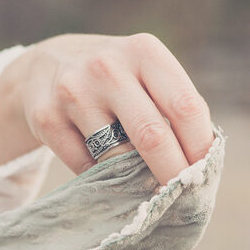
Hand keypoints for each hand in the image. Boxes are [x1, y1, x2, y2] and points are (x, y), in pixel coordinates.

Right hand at [10, 33, 212, 184]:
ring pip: (117, 157)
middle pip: (153, 135)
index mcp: (143, 51)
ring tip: (140, 178)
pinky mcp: (46, 118)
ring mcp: (73, 92)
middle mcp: (107, 67)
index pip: (186, 107)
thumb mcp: (145, 73)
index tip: (205, 174)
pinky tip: (102, 166)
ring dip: (134, 177)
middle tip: (185, 198)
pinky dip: (100, 176)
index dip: (201, 147)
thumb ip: (173, 108)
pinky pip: (85, 167)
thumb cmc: (115, 78)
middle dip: (174, 174)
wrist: (44, 66)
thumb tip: (200, 167)